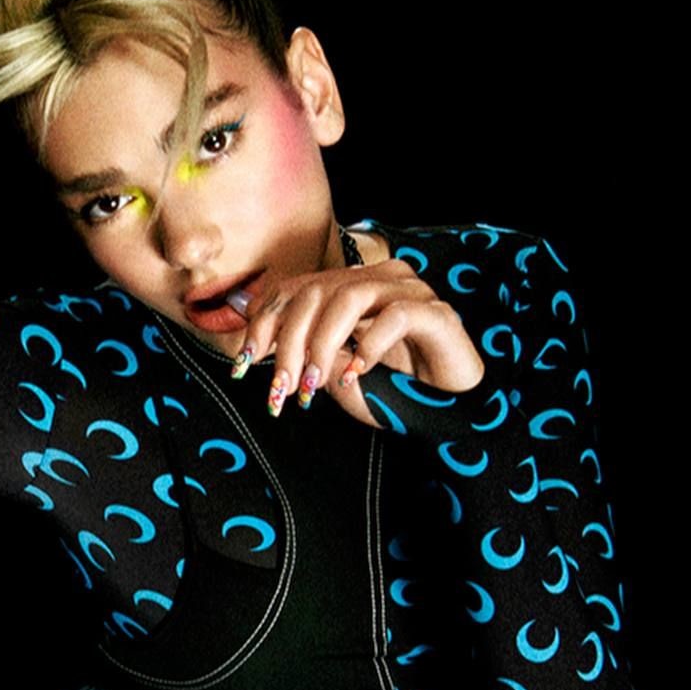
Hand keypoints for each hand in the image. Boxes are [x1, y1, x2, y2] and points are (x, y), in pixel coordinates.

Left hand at [237, 247, 483, 425]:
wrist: (446, 409)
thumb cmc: (390, 389)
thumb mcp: (330, 372)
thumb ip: (300, 354)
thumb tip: (250, 345)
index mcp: (349, 287)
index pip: (294, 288)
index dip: (263, 323)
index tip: (244, 363)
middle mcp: (378, 280)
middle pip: (316, 291)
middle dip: (288, 343)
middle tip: (282, 388)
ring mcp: (409, 292)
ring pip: (350, 297)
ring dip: (322, 345)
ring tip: (314, 384)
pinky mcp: (436, 313)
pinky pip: (395, 316)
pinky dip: (368, 346)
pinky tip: (357, 373)